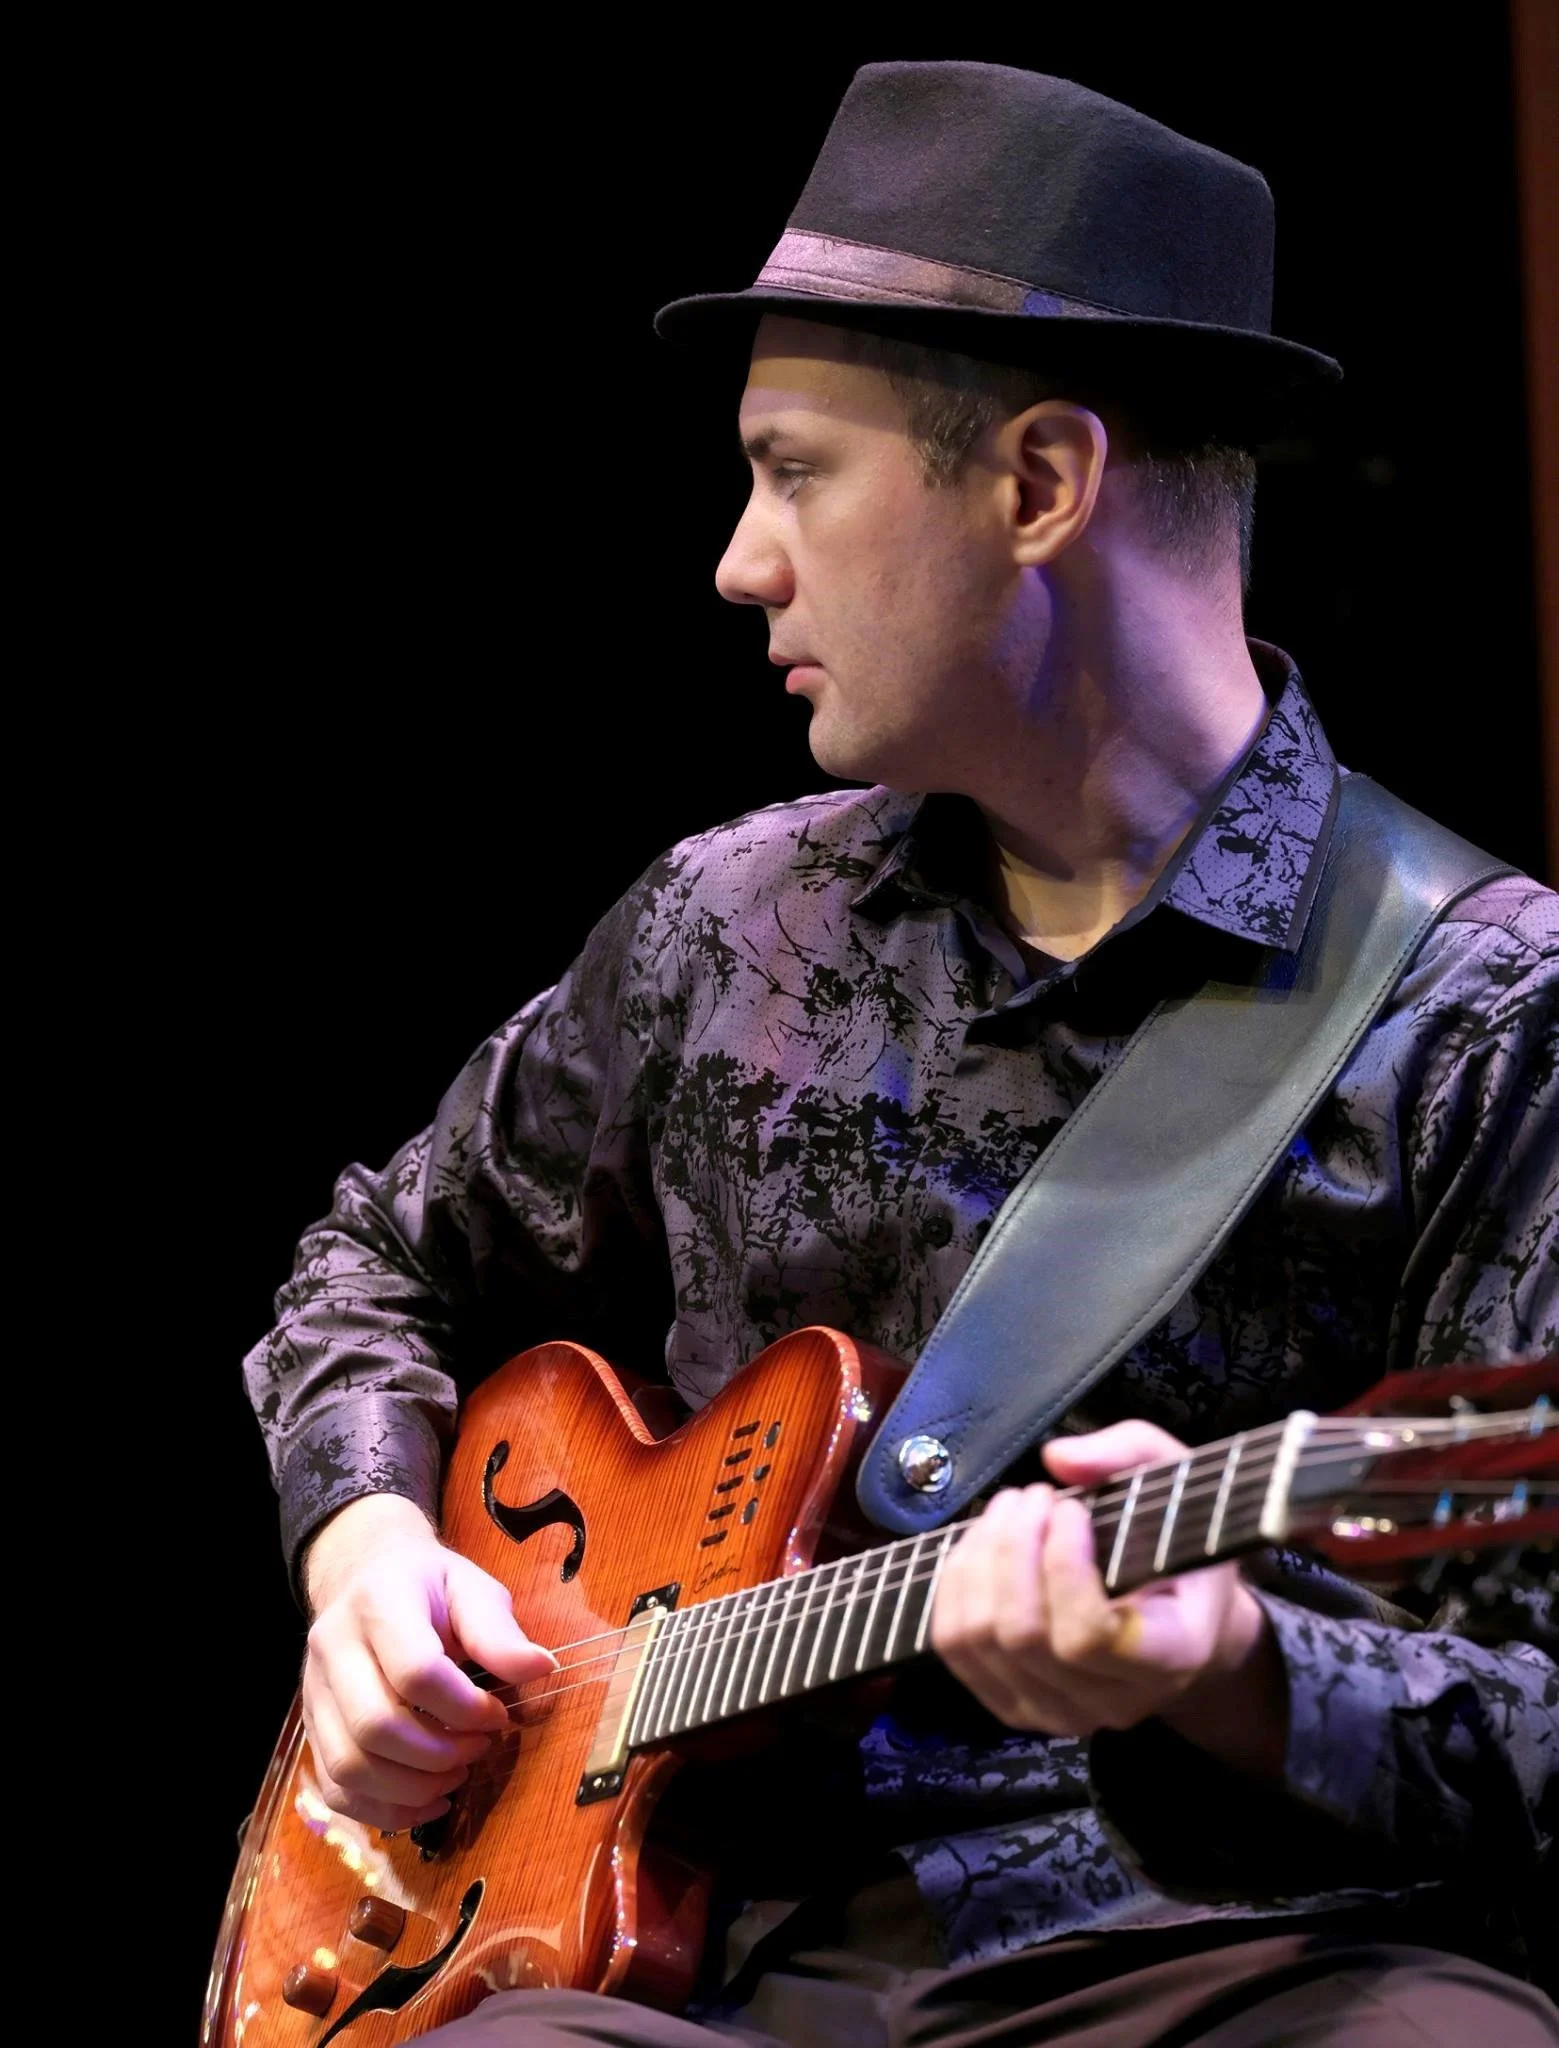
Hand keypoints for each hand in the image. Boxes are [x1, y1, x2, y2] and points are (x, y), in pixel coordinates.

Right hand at [300, 1493, 556, 1830]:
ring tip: (455, 1775)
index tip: (499, 1715)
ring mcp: (313, 1692)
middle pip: (375, 1726)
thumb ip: (499, 1631)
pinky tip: (426, 1801)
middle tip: (479, 1749)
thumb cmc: (427, 1587)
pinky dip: (383, 1810)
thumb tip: (541, 1669)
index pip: (415, 1672)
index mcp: (378, 1602)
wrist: (365, 1578)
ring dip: (412, 1788)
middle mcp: (333, 1648)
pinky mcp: (312, 1728)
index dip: (465, 1708)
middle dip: (438, 1755)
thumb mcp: (471, 1589)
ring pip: (348, 1767)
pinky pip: (335, 1789)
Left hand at [929, 1422, 1284, 1772]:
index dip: (1063, 1564)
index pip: (1090, 1636)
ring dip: (981, 1557)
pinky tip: (984, 1544)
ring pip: (979, 1639)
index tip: (1070, 1509)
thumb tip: (1058, 1459)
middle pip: (1023, 1634)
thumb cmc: (1176, 1542)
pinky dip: (957, 1582)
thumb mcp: (1176, 1479)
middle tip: (1033, 1496)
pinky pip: (954, 1646)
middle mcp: (1115, 1702)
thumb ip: (1128, 1453)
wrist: (1181, 1613)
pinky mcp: (1013, 1705)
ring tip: (1009, 1510)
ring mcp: (1059, 1712)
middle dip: (1012, 1547)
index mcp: (1172, 1656)